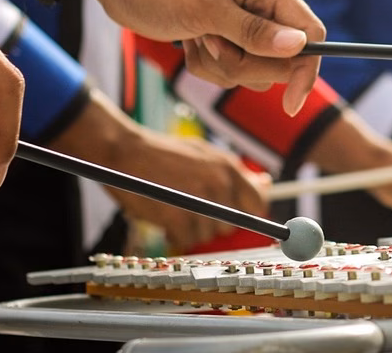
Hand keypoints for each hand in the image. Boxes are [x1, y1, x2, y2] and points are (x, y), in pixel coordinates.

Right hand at [51, 89, 268, 251]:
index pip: (258, 201)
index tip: (236, 216)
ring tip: (174, 209)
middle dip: (214, 222)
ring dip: (191, 229)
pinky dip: (174, 236)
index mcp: (228, 166)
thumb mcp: (204, 155)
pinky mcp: (178, 217)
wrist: (125, 151)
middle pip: (232, 224)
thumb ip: (234, 173)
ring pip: (208, 234)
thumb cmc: (163, 154)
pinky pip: (186, 240)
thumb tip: (265, 184)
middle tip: (192, 210)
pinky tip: (164, 219)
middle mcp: (219, 183)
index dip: (248, 213)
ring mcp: (200, 201)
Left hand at [61, 0, 324, 114]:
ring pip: (254, 70)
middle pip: (281, 59)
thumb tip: (298, 46)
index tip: (290, 103)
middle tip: (210, 44)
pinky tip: (189, 42)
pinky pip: (231, 70)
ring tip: (195, 39)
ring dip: (221, 66)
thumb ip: (252, 30)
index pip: (309, 33)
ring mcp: (244, 22)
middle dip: (244, 65)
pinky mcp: (226, 36)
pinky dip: (207, 66)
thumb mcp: (202, 9)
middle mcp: (262, 4)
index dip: (304, 69)